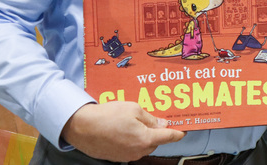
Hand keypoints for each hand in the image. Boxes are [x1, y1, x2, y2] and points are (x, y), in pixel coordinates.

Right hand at [62, 102, 183, 160]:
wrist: (83, 127)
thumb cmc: (108, 115)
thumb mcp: (134, 109)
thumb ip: (150, 118)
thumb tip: (161, 125)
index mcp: (145, 139)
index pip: (167, 137)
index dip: (177, 133)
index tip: (183, 131)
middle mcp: (138, 151)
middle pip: (155, 141)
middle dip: (156, 131)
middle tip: (151, 119)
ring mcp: (127, 156)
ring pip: (143, 145)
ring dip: (143, 135)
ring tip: (133, 122)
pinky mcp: (117, 157)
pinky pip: (132, 148)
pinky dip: (132, 140)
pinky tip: (124, 129)